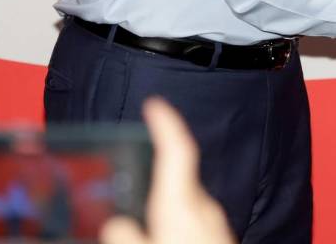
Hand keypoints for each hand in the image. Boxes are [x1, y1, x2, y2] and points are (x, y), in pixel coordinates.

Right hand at [100, 98, 233, 243]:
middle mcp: (203, 208)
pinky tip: (163, 236)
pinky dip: (173, 224)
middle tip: (127, 183)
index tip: (155, 104)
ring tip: (141, 225)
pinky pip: (190, 221)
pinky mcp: (218, 236)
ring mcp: (214, 223)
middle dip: (151, 181)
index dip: (166, 123)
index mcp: (181, 204)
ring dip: (160, 207)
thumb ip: (124, 235)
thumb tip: (117, 225)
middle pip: (175, 180)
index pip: (177, 149)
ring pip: (182, 203)